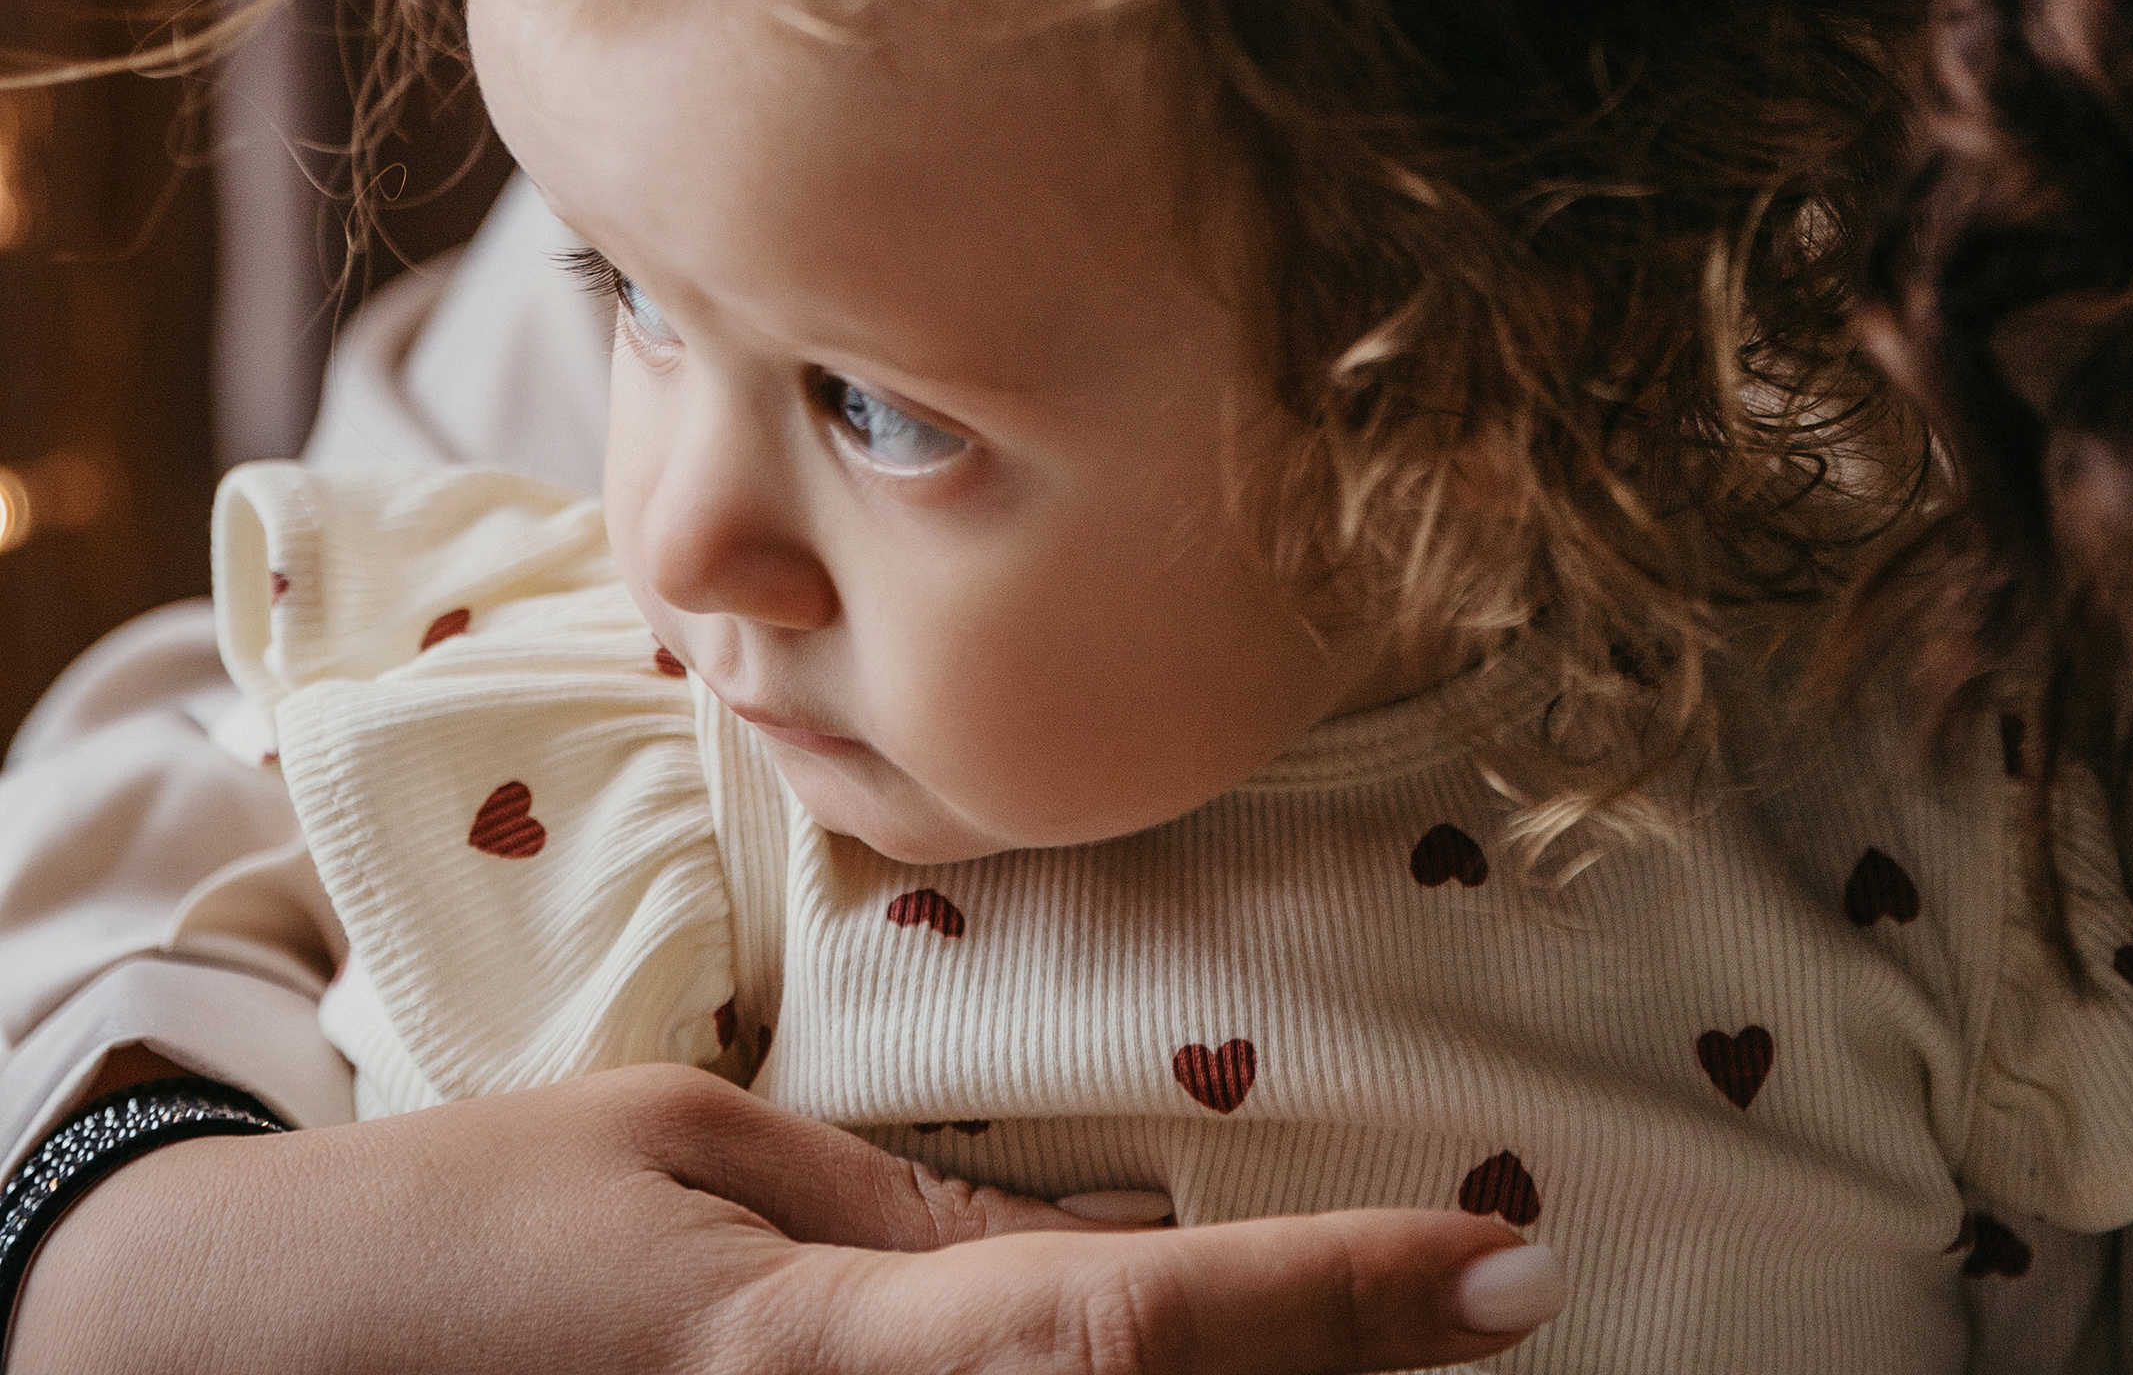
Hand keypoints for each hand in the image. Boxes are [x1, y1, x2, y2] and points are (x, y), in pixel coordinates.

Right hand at [9, 1066, 1563, 1373]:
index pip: (1127, 1340)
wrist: (247, 1370)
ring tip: (1382, 1336)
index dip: (1338, 1313)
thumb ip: (913, 1227)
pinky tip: (1191, 1361)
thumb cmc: (472, 1228)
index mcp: (818, 1356)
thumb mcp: (701, 1155)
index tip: (1508, 1265)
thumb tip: (1099, 1263)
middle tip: (1491, 1304)